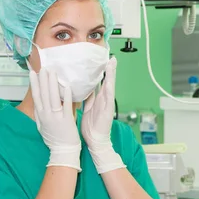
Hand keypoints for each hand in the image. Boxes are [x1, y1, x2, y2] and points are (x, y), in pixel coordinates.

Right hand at [30, 68, 80, 169]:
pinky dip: (66, 96)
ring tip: (52, 72)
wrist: (63, 151)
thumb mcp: (41, 126)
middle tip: (43, 67)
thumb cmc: (53, 139)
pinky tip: (66, 86)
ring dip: (52, 83)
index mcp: (41, 115)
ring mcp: (56, 117)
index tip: (33, 73)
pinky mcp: (67, 120)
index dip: (34, 84)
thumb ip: (39, 114)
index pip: (36, 96)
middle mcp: (47, 114)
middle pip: (44, 94)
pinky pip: (66, 105)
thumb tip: (36, 103)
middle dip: (43, 79)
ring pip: (53, 97)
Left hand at [81, 57, 124, 173]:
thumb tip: (86, 87)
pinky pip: (109, 99)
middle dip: (110, 69)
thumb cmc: (91, 126)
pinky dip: (110, 89)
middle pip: (108, 81)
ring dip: (111, 75)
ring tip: (112, 64)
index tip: (103, 60)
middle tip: (112, 57)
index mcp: (98, 99)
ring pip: (110, 87)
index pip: (101, 82)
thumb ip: (88, 98)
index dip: (102, 71)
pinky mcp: (108, 111)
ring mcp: (107, 105)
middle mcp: (104, 100)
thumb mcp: (88, 108)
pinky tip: (110, 82)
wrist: (95, 141)